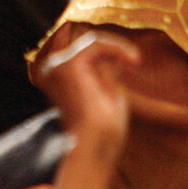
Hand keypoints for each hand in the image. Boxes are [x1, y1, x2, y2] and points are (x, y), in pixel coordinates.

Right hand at [27, 30, 139, 152]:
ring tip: (136, 60)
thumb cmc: (102, 130)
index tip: (132, 62)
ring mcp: (57, 65)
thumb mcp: (106, 92)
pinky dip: (117, 48)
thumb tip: (115, 52)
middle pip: (86, 42)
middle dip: (113, 48)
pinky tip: (133, 60)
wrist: (96, 148)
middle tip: (135, 61)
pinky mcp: (69, 65)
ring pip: (91, 40)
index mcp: (57, 76)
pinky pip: (96, 43)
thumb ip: (105, 71)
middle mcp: (51, 68)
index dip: (108, 50)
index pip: (82, 50)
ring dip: (117, 47)